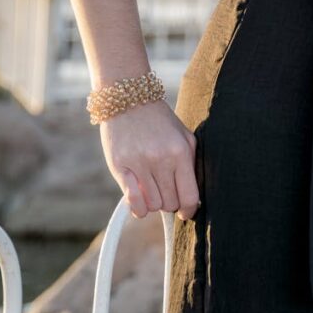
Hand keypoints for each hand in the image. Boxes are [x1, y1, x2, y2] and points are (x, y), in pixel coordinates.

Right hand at [99, 98, 199, 220]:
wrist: (129, 99)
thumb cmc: (160, 121)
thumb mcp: (183, 136)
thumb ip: (190, 164)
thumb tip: (193, 198)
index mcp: (180, 151)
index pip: (189, 196)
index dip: (189, 210)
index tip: (186, 213)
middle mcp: (161, 159)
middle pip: (170, 203)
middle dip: (170, 203)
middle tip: (167, 193)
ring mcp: (139, 162)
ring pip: (152, 204)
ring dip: (153, 202)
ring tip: (153, 190)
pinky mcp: (119, 165)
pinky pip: (132, 200)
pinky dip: (138, 208)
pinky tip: (140, 203)